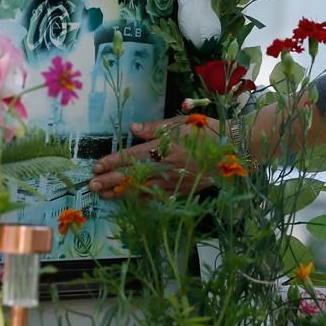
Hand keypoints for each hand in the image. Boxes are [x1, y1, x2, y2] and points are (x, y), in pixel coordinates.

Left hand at [89, 117, 217, 198]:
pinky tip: (133, 202)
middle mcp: (164, 167)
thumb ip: (154, 127)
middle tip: (92, 186)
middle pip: (131, 176)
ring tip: (105, 195)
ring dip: (121, 193)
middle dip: (110, 181)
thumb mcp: (179, 123)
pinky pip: (158, 197)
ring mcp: (172, 181)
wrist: (233, 149)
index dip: (112, 162)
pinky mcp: (181, 190)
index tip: (97, 166)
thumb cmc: (206, 131)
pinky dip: (143, 200)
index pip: (130, 157)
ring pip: (141, 190)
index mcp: (162, 149)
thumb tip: (132, 128)